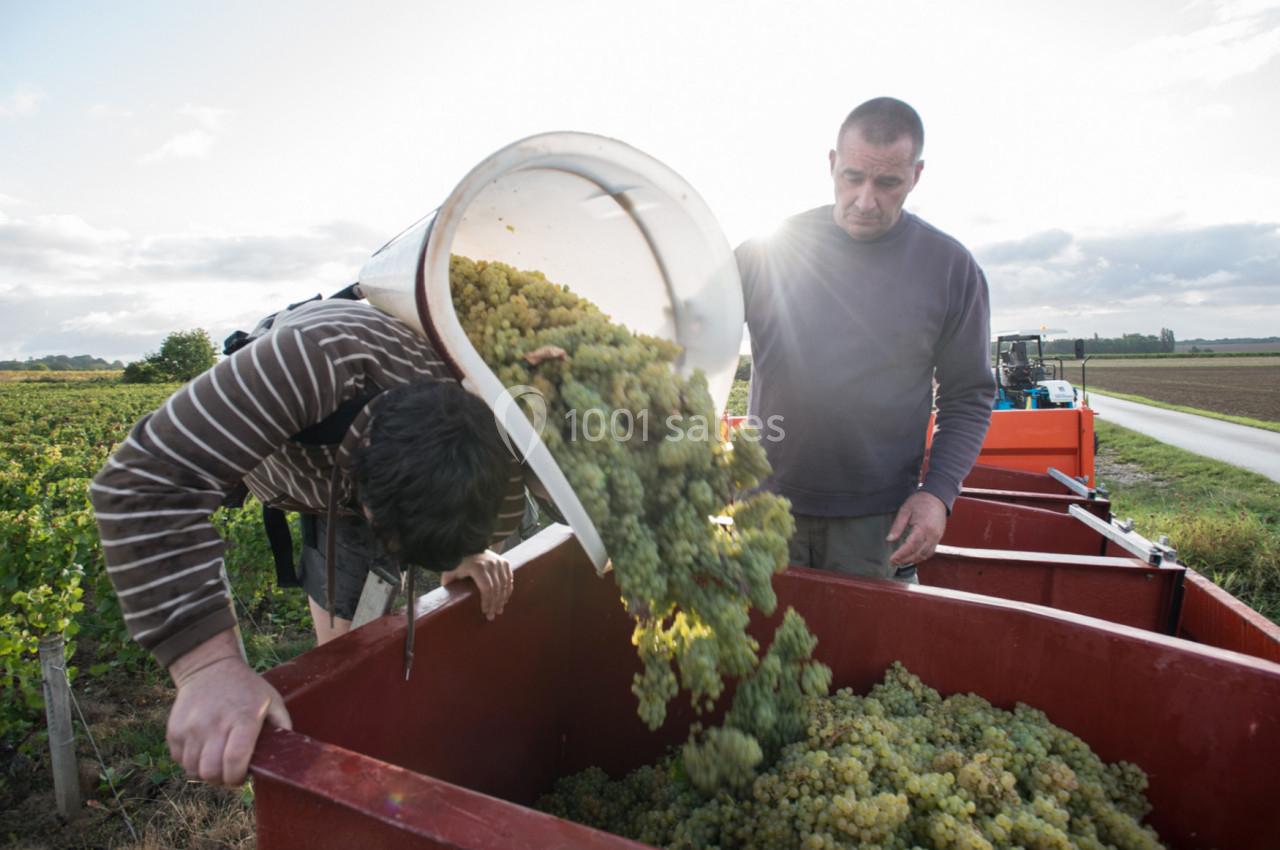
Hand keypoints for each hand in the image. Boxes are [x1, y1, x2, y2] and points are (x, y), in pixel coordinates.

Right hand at [166, 630, 291, 785]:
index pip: (234, 761)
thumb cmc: (246, 688)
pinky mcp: (174, 730)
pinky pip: (179, 760)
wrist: (209, 668)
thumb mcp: (272, 700)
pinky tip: (203, 749)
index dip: (238, 777)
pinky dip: (190, 761)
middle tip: (229, 770)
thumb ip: (282, 726)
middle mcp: (214, 724)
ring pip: (193, 770)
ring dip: (205, 771)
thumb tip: (288, 753)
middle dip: (222, 778)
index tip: (242, 775)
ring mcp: (191, 728)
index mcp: (242, 719)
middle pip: (211, 772)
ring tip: (216, 759)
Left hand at [441, 550, 512, 619]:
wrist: (468, 545)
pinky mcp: (504, 562)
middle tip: (492, 615)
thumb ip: (448, 583)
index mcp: (478, 567)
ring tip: (499, 610)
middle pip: (497, 588)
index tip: (485, 612)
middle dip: (495, 604)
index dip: (487, 602)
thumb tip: (444, 599)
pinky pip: (509, 578)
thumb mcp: (451, 571)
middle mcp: (491, 564)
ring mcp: (498, 562)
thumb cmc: (458, 561)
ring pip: (505, 584)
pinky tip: (505, 599)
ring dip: (503, 599)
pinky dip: (508, 589)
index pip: (487, 588)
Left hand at [887, 491, 946, 565]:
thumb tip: (889, 539)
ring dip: (913, 560)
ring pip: (925, 555)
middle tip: (893, 562)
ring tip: (901, 561)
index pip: (911, 546)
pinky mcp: (938, 537)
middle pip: (918, 553)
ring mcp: (937, 537)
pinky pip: (930, 551)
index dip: (901, 554)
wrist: (937, 497)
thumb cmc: (920, 501)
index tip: (891, 559)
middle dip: (905, 559)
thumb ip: (897, 526)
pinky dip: (921, 556)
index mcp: (923, 527)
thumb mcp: (905, 510)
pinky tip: (912, 557)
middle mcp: (932, 535)